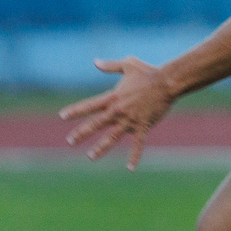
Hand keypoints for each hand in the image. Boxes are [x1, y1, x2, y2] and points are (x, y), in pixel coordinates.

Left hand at [59, 56, 174, 169]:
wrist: (167, 82)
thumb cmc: (148, 72)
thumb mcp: (127, 64)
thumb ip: (110, 65)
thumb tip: (95, 62)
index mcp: (112, 97)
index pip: (89, 106)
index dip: (75, 111)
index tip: (62, 116)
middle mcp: (118, 111)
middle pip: (95, 124)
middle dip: (81, 133)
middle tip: (70, 142)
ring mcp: (130, 120)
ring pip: (112, 137)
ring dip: (100, 148)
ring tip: (90, 157)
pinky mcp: (143, 126)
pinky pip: (138, 144)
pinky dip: (134, 156)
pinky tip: (130, 168)